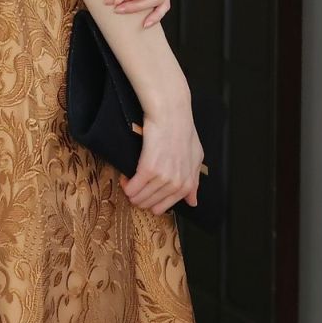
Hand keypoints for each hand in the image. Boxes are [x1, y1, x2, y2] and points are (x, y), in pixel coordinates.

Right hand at [120, 100, 202, 215]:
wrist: (171, 116)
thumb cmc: (183, 132)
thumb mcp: (196, 158)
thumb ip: (194, 181)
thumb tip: (192, 201)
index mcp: (187, 184)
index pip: (163, 206)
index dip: (151, 202)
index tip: (146, 194)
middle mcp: (176, 184)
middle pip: (149, 204)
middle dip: (139, 198)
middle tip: (135, 187)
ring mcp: (162, 178)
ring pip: (139, 198)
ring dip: (131, 192)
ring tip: (129, 182)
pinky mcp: (148, 169)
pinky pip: (132, 187)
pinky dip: (126, 185)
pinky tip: (126, 179)